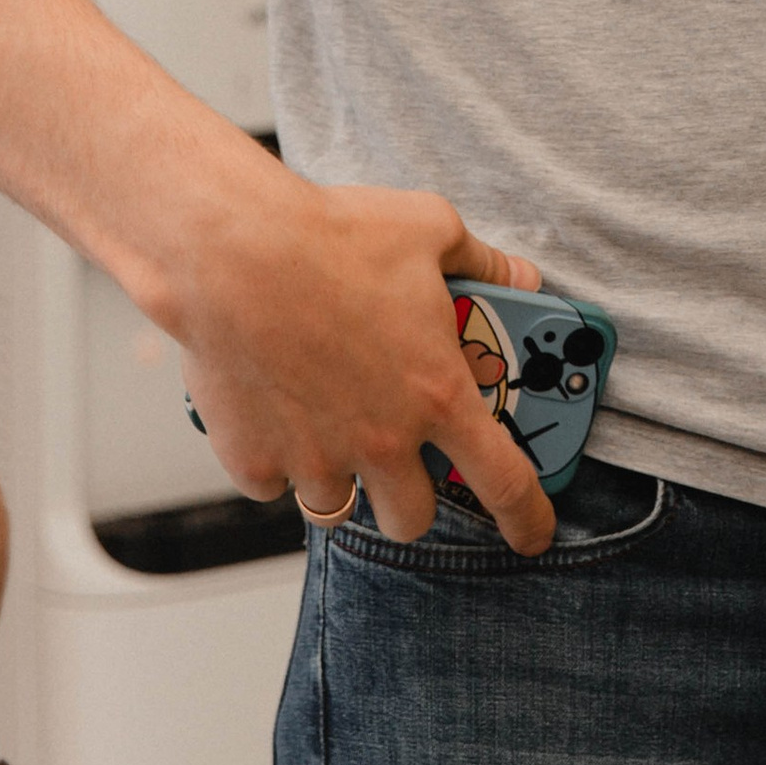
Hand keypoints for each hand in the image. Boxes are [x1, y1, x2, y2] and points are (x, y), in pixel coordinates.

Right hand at [166, 157, 557, 551]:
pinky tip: (273, 412)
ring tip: (328, 426)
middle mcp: (382, 440)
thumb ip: (483, 263)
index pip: (503, 482)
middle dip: (412, 499)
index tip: (532, 534)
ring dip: (341, 478)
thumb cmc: (331, 236)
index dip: (526, 517)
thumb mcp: (431, 229)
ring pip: (338, 508)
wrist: (233, 252)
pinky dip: (277, 460)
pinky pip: (274, 485)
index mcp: (437, 394)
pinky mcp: (255, 461)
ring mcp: (316, 458)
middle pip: (412, 519)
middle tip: (399, 460)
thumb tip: (520, 277)